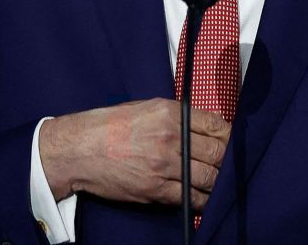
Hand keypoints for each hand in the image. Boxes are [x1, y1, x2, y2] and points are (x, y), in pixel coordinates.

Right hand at [38, 98, 230, 210]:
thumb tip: (201, 127)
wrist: (78, 149)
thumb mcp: (143, 108)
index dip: (228, 136)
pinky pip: (190, 198)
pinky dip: (201, 199)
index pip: (216, 125)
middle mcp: (169, 137)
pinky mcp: (155, 189)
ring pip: (209, 178)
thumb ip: (174, 117)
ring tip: (215, 181)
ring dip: (216, 181)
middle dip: (226, 160)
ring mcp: (163, 165)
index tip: (230, 142)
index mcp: (168, 113)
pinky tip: (201, 196)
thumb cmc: (107, 126)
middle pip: (218, 152)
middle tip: (226, 164)